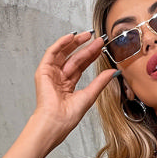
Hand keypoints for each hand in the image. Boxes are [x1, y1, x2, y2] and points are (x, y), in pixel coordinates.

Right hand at [32, 31, 118, 145]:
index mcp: (68, 86)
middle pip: (74, 58)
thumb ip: (100, 82)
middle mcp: (59, 78)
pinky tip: (71, 37)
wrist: (56, 121)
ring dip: (75, 43)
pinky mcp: (43, 71)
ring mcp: (51, 74)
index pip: (81, 66)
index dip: (91, 56)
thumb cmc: (68, 116)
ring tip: (87, 35)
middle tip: (98, 40)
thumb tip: (113, 72)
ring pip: (64, 53)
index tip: (101, 48)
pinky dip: (61, 44)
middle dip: (86, 48)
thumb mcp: (90, 95)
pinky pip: (52, 53)